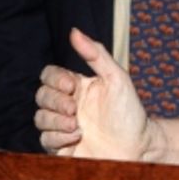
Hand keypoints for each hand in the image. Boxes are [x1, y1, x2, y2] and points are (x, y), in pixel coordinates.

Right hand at [34, 28, 154, 159]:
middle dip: (55, 101)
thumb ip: (96, 54)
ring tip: (77, 126)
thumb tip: (74, 31)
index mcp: (78, 87)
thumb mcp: (117, 78)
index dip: (55, 79)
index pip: (49, 75)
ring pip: (40, 118)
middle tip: (74, 109)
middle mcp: (68, 105)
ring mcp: (64, 127)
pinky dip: (58, 138)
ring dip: (56, 120)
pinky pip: (45, 140)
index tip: (73, 87)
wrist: (138, 147)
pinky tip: (77, 138)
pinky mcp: (63, 148)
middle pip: (41, 96)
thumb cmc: (130, 113)